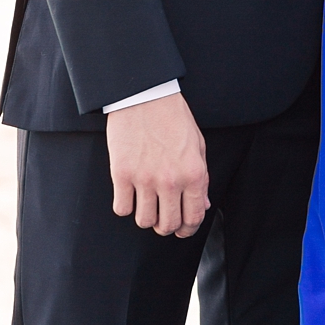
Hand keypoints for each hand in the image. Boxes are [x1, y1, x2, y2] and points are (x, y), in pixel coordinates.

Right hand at [106, 94, 209, 236]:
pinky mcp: (121, 174)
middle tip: (162, 219)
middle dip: (166, 227)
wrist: (145, 95)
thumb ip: (201, 178)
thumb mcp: (197, 145)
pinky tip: (130, 193)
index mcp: (193, 173)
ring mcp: (144, 179)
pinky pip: (122, 208)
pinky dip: (125, 205)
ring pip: (144, 221)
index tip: (182, 229)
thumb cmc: (173, 117)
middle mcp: (170, 180)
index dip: (188, 229)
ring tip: (146, 204)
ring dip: (146, 217)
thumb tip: (202, 205)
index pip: (193, 217)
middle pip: (167, 225)